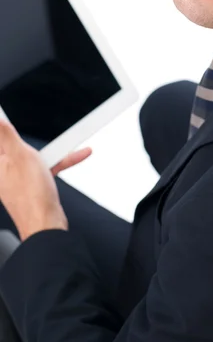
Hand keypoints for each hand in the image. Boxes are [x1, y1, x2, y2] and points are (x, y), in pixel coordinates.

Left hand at [0, 120, 91, 240]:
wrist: (46, 224)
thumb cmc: (32, 196)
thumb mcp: (20, 155)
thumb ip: (6, 136)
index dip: (4, 128)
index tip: (7, 117)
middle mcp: (2, 171)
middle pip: (11, 145)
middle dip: (24, 138)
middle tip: (32, 136)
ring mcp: (16, 178)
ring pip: (30, 155)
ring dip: (48, 149)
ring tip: (64, 145)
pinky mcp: (30, 185)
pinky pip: (42, 166)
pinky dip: (57, 161)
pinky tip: (77, 155)